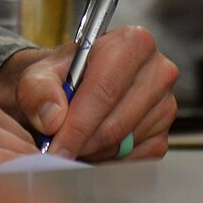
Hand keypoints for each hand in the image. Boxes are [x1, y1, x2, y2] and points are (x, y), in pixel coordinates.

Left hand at [0, 27, 177, 161]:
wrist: (71, 88)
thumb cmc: (60, 77)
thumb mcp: (37, 75)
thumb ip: (38, 90)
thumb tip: (53, 118)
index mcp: (131, 42)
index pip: (105, 91)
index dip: (78, 124)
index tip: (57, 146)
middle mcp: (158, 71)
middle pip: (115, 122)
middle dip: (81, 142)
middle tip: (57, 149)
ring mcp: (165, 105)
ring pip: (123, 144)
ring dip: (92, 151)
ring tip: (72, 140)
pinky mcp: (164, 135)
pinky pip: (134, 159)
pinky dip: (107, 160)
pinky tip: (91, 146)